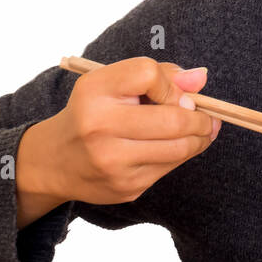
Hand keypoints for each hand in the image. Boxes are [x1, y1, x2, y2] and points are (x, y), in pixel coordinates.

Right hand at [37, 57, 220, 206]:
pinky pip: (170, 168)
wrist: (55, 161)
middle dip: (201, 118)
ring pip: (179, 148)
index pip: (149, 74)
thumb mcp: (113, 83)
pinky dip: (182, 154)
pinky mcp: (126, 186)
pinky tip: (178, 146)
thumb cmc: (93, 112)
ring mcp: (113, 162)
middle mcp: (99, 127)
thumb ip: (159, 75)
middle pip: (174, 119)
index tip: (177, 92)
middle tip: (207, 116)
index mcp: (94, 92)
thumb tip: (201, 78)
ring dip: (200, 138)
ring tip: (202, 130)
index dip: (172, 83)